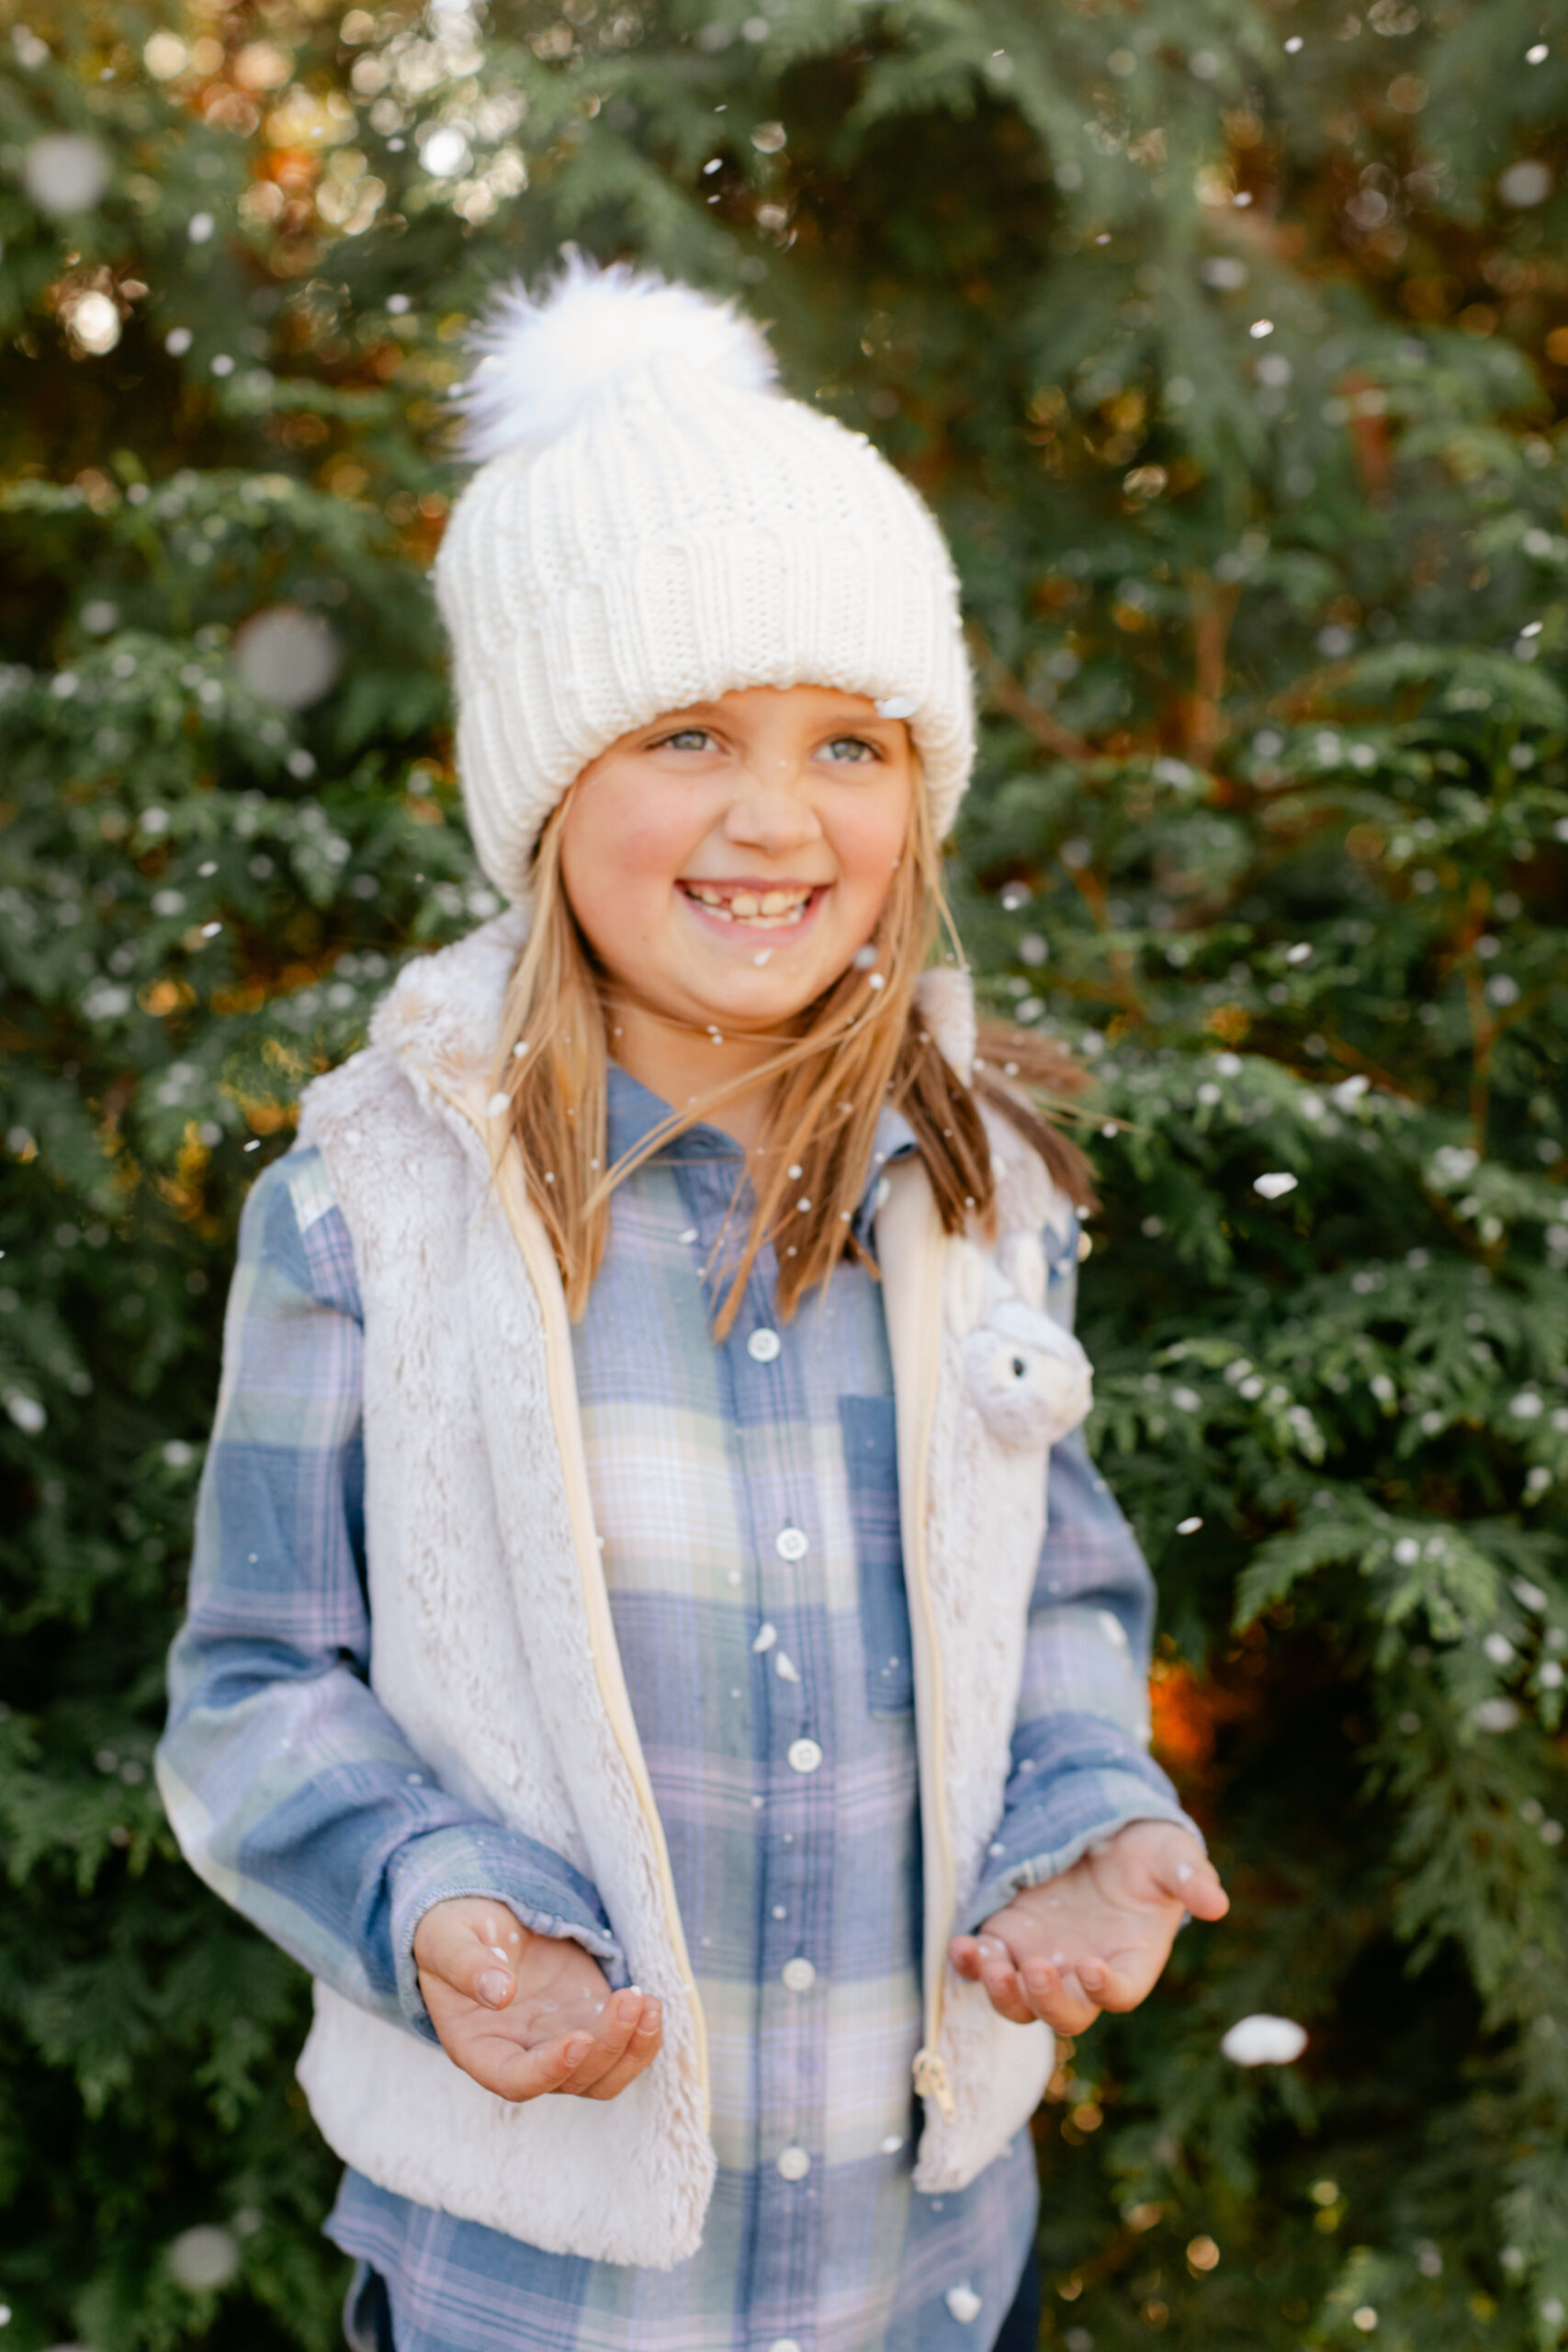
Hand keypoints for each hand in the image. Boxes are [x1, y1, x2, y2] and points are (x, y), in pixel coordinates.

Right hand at [412, 1896, 661, 2102]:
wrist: (481, 1921)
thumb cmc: (452, 1933)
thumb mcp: (446, 1938)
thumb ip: (466, 1965)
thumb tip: (499, 1992)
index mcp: (479, 2047)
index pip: (514, 2081)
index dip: (547, 2071)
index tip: (577, 2040)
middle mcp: (522, 2056)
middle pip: (571, 2080)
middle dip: (605, 2047)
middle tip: (628, 1999)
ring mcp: (557, 2042)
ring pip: (603, 2074)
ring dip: (632, 2049)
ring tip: (649, 2004)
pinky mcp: (586, 2020)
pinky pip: (621, 2047)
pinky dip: (642, 2036)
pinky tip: (653, 2003)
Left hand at [949, 1820, 1228, 2036]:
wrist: (1104, 1831)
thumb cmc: (1148, 1851)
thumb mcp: (1173, 1855)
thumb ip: (1191, 1878)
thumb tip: (1218, 1905)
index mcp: (1130, 1961)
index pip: (1119, 1994)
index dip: (1105, 1989)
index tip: (1091, 1966)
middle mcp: (1084, 1973)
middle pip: (1065, 2015)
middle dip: (1047, 2001)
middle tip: (1033, 1968)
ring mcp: (1044, 1959)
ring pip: (1019, 2004)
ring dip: (1002, 1992)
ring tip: (990, 1959)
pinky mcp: (1010, 1936)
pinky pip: (985, 1965)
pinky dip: (969, 1964)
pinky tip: (962, 1946)